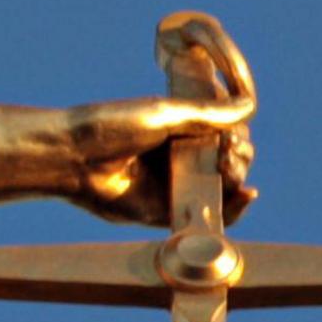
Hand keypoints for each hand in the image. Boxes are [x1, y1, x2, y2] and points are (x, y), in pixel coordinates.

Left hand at [66, 11, 257, 226]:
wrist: (74, 155)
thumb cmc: (112, 127)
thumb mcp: (163, 113)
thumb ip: (206, 114)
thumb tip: (248, 105)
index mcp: (177, 129)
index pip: (224, 134)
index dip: (236, 135)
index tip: (233, 134)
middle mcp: (177, 157)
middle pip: (228, 161)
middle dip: (239, 156)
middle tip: (227, 153)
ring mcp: (171, 185)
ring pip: (222, 187)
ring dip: (236, 179)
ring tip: (228, 170)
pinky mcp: (163, 213)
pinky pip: (205, 215)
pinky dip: (232, 209)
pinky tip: (246, 195)